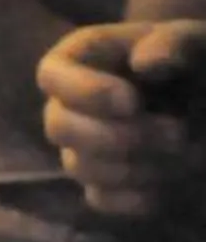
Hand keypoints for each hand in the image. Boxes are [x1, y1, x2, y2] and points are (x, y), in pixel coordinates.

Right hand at [38, 21, 205, 214]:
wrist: (203, 95)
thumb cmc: (190, 61)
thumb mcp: (192, 41)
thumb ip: (172, 43)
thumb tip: (146, 63)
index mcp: (76, 60)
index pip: (51, 76)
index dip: (85, 92)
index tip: (133, 101)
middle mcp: (66, 104)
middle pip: (59, 127)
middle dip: (120, 136)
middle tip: (178, 133)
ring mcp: (79, 146)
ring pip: (79, 166)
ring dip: (136, 167)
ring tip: (185, 154)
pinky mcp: (100, 181)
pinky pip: (100, 199)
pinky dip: (134, 198)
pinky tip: (168, 185)